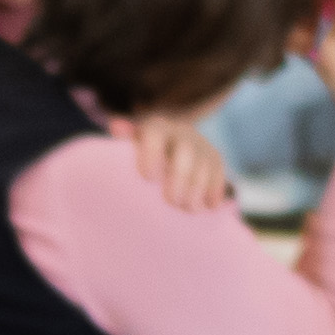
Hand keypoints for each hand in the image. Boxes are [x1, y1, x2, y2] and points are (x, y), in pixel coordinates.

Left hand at [115, 112, 233, 213]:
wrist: (170, 143)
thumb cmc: (141, 153)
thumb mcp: (131, 144)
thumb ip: (124, 137)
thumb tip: (116, 126)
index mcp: (156, 129)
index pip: (155, 135)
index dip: (152, 154)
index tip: (147, 177)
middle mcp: (180, 133)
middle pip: (185, 151)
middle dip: (180, 177)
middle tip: (171, 202)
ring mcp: (200, 145)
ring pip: (204, 164)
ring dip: (198, 188)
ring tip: (189, 209)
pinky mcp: (214, 158)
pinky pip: (218, 172)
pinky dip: (215, 190)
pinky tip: (210, 206)